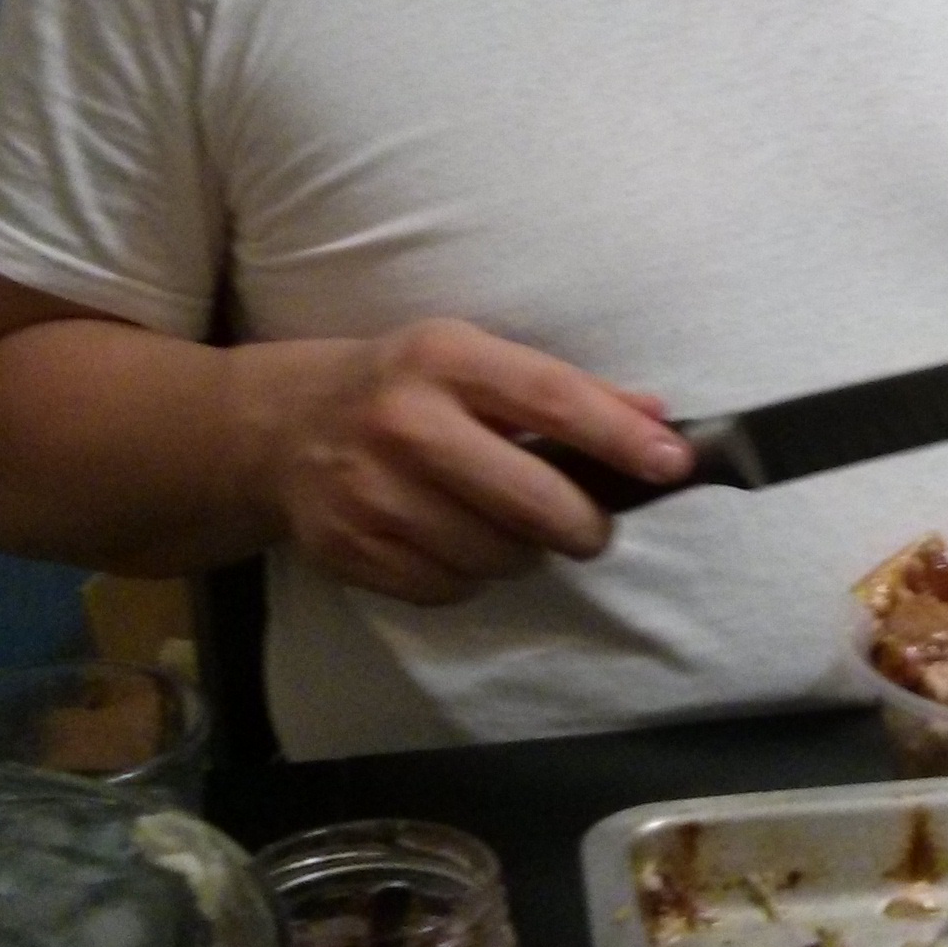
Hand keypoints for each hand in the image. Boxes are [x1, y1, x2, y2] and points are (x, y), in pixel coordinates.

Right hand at [260, 321, 691, 605]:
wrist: (275, 429)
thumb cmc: (399, 387)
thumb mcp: (470, 359)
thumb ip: (563, 390)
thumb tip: (657, 419)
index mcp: (443, 358)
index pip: (551, 400)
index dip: (619, 438)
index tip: (673, 465)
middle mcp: (404, 423)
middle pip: (528, 499)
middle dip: (582, 525)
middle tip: (593, 529)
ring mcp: (371, 492)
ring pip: (493, 555)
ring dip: (523, 553)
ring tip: (513, 529)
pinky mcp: (348, 549)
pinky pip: (448, 588)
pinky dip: (471, 577)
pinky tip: (460, 545)